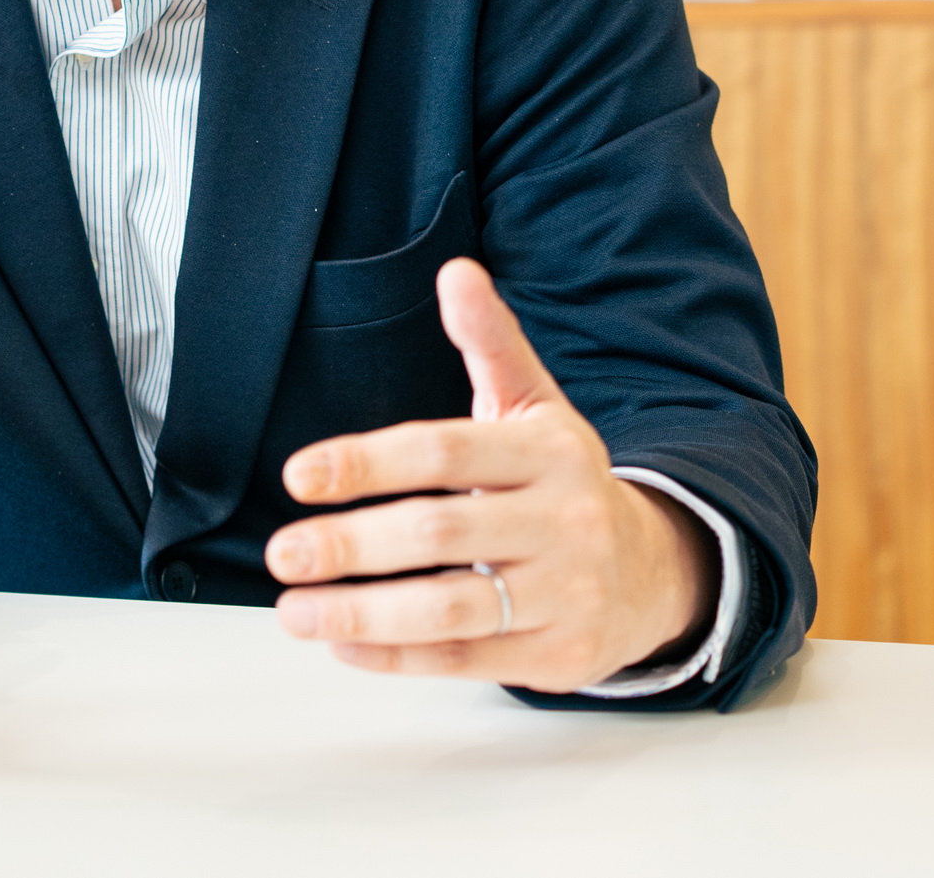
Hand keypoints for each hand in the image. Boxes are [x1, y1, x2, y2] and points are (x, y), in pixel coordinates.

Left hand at [263, 257, 714, 692]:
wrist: (652, 572)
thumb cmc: (563, 483)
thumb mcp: (537, 407)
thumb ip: (492, 343)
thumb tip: (457, 272)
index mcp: (546, 452)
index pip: (442, 452)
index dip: (366, 462)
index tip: (298, 475)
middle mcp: (561, 521)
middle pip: (439, 533)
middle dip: (351, 545)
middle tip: (281, 552)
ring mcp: (562, 593)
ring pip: (450, 608)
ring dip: (362, 613)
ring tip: (293, 610)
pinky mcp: (556, 655)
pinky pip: (465, 660)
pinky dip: (397, 658)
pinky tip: (343, 644)